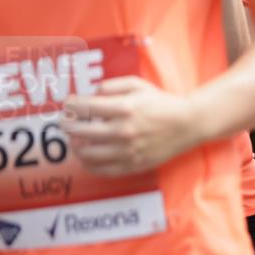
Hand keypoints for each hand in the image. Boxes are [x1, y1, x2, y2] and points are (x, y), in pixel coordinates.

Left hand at [61, 77, 200, 176]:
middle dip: (67, 125)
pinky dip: (88, 164)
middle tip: (66, 122)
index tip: (69, 104)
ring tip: (76, 140)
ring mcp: (128, 150)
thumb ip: (111, 86)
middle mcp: (124, 131)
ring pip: (86, 153)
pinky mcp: (133, 165)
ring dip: (75, 146)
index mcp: (125, 108)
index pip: (84, 107)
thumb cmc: (162, 103)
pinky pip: (101, 170)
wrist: (189, 124)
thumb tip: (90, 93)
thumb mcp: (138, 85)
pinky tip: (88, 156)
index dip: (70, 105)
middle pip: (79, 131)